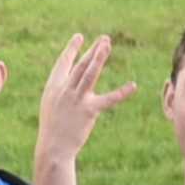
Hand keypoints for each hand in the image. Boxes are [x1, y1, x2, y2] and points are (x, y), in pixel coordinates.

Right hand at [32, 28, 132, 184]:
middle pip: (80, 65)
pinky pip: (108, 100)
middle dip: (92, 50)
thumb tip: (71, 81)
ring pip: (89, 74)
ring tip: (107, 45)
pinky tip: (133, 86)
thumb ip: (62, 91)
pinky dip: (121, 93)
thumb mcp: (51, 105)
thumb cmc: (53, 127)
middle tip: (104, 39)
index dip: (72, 49)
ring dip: (98, 58)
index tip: (79, 37)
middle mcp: (64, 90)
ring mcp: (76, 99)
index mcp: (54, 87)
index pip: (63, 63)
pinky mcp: (89, 111)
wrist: (53, 147)